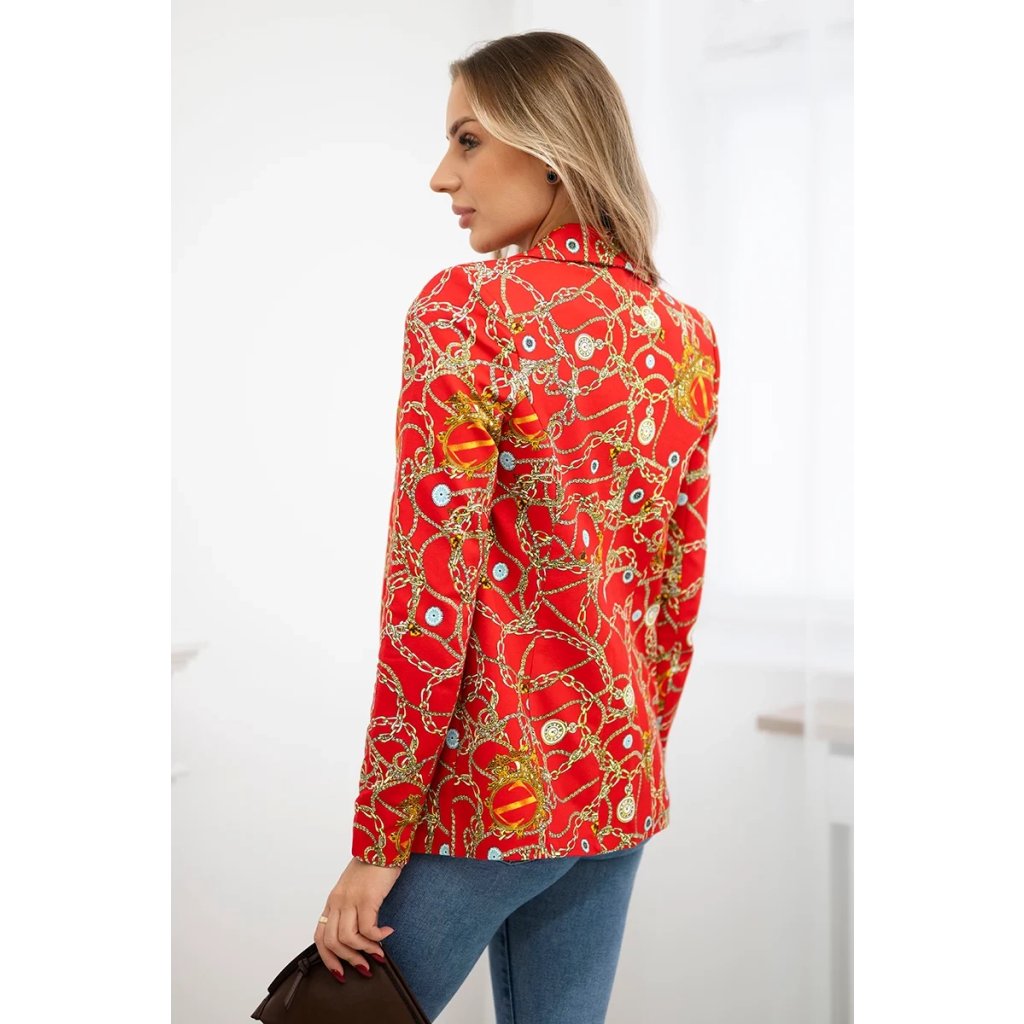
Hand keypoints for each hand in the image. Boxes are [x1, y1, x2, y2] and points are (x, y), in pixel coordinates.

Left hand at [314, 856, 402, 980]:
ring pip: (348, 939)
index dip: (328, 959)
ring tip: (379, 951)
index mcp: (333, 900)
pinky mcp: (367, 898)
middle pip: (332, 942)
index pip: (320, 936)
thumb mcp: (355, 888)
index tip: (340, 972)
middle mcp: (338, 901)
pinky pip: (368, 929)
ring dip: (365, 951)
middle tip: (365, 966)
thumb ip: (351, 908)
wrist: (383, 844)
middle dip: (349, 960)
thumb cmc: (372, 866)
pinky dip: (378, 937)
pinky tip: (388, 932)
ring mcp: (351, 899)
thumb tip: (358, 936)